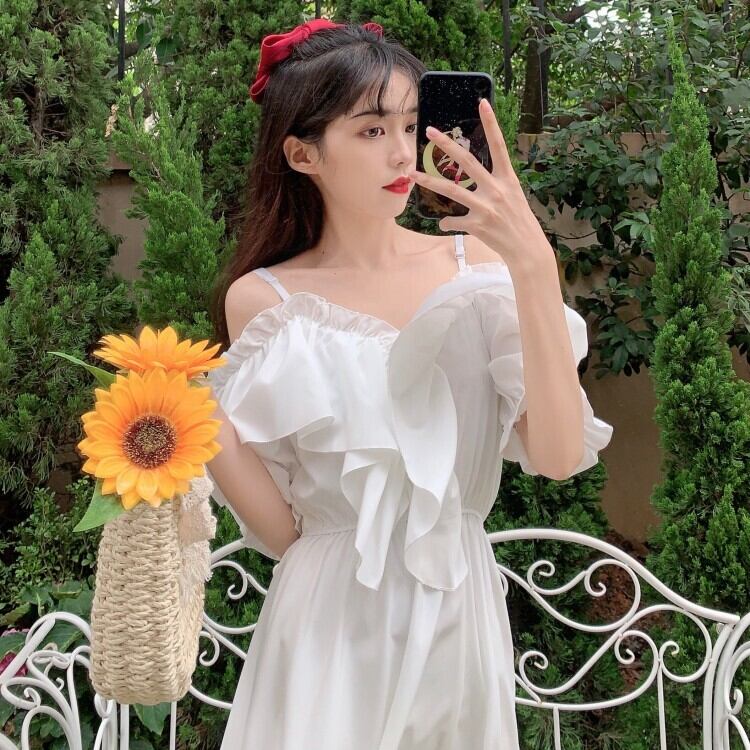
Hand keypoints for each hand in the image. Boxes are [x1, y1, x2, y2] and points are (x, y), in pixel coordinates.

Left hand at [409, 99, 547, 267]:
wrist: (527, 249)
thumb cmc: (519, 222)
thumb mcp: (512, 197)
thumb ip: (494, 186)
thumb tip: (474, 184)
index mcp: (508, 179)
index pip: (499, 145)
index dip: (491, 124)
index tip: (482, 103)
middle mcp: (497, 190)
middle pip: (467, 162)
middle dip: (448, 145)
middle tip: (431, 131)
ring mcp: (486, 207)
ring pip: (452, 190)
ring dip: (429, 181)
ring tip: (412, 174)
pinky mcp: (477, 225)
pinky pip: (454, 222)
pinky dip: (447, 224)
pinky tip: (444, 224)